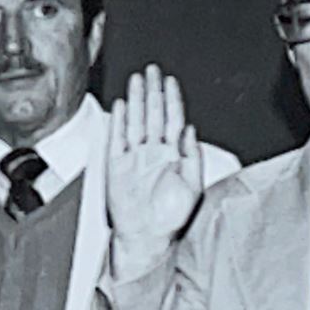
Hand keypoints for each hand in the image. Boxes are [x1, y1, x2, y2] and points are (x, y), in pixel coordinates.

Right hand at [104, 65, 205, 275]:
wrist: (147, 238)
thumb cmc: (171, 218)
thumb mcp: (192, 186)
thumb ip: (192, 156)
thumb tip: (191, 130)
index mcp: (172, 156)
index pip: (172, 119)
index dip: (172, 99)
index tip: (170, 81)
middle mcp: (152, 153)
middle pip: (153, 114)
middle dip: (153, 91)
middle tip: (152, 70)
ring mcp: (134, 158)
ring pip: (135, 121)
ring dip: (136, 100)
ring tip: (137, 80)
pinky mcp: (116, 166)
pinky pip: (117, 138)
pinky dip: (118, 122)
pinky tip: (121, 106)